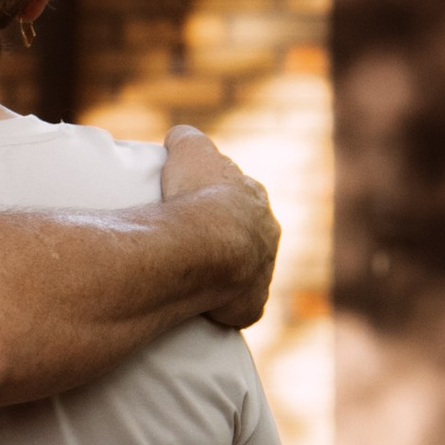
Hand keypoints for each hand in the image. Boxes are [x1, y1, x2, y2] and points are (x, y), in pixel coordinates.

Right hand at [161, 125, 276, 328]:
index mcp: (254, 199)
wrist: (206, 246)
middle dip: (224, 239)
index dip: (216, 200)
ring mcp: (262, 272)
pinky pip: (238, 307)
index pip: (239, 197)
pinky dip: (223, 307)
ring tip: (191, 275)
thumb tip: (178, 137)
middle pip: (246, 236)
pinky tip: (201, 306)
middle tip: (189, 243)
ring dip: (225, 274)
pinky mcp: (251, 304)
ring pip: (245, 272)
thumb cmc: (197, 195)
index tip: (194, 205)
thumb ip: (187, 139)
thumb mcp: (189, 149)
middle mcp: (267, 235)